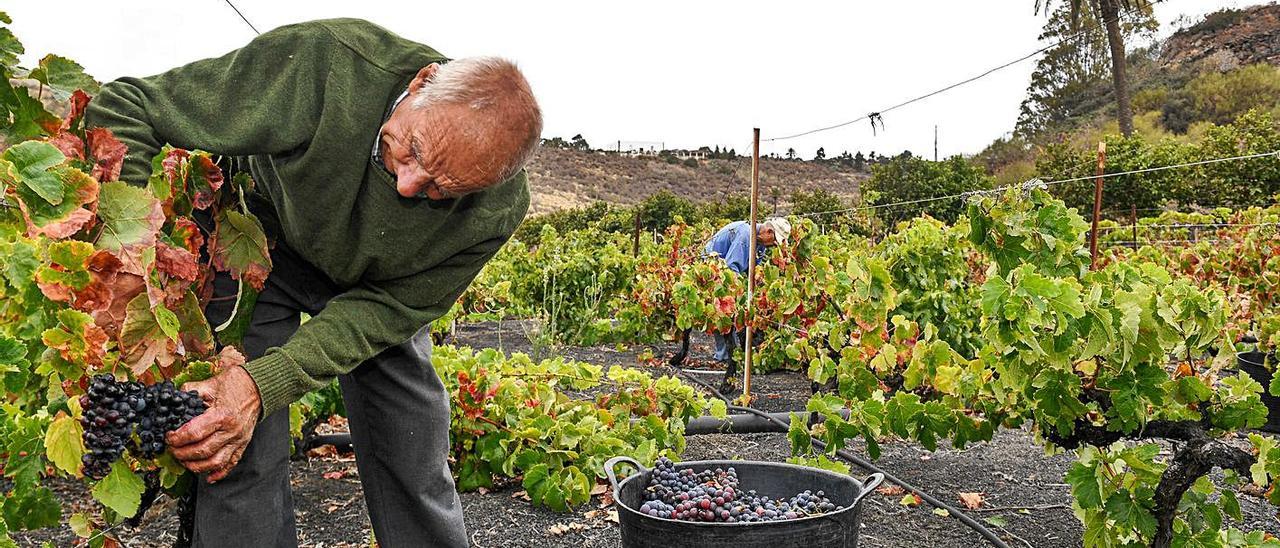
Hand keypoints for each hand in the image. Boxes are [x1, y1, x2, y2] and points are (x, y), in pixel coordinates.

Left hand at [167, 365, 261, 482]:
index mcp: (222, 415)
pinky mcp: (243, 444)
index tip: (169, 436)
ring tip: (185, 461)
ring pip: (215, 462)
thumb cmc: (236, 383)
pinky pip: (231, 463)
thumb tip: (173, 398)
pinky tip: (208, 476)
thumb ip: (190, 391)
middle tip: (172, 449)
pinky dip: (219, 473)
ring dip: (196, 466)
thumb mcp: (210, 383)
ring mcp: (238, 439)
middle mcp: (231, 431)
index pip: (194, 433)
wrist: (259, 387)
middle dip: (182, 453)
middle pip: (202, 451)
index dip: (177, 438)